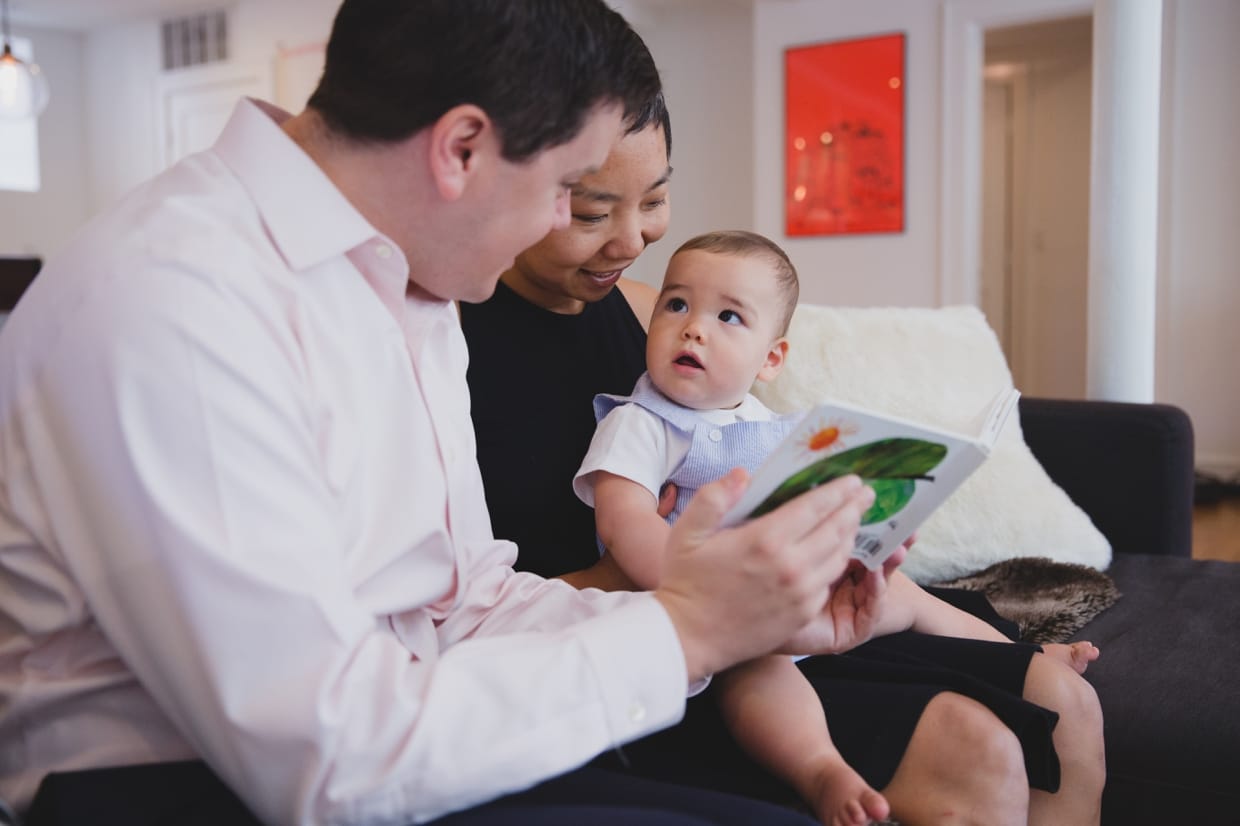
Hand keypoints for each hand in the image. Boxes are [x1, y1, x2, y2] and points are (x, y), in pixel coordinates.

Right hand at [653, 469, 874, 681]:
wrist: (686, 638)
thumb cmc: (685, 582)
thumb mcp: (687, 532)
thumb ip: (714, 497)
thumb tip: (743, 474)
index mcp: (765, 540)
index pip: (815, 507)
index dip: (838, 491)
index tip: (853, 480)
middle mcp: (791, 566)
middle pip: (836, 529)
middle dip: (854, 508)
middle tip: (865, 494)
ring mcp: (800, 593)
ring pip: (839, 556)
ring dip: (850, 534)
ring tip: (853, 520)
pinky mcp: (802, 614)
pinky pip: (829, 582)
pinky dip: (839, 563)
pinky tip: (837, 554)